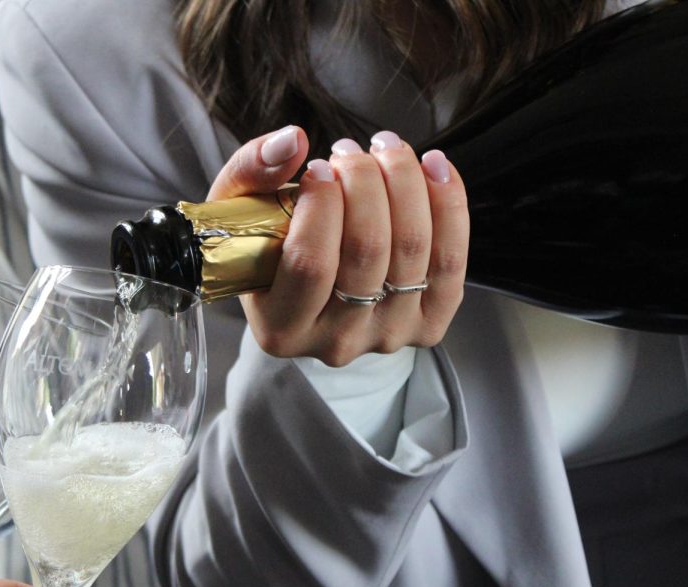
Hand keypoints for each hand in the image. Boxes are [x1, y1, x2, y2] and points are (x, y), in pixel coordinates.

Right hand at [210, 125, 468, 365]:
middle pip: (368, 250)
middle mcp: (336, 343)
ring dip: (404, 180)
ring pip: (412, 248)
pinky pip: (451, 261)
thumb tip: (294, 141)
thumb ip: (250, 171)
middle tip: (348, 151)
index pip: (310, 264)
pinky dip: (449, 205)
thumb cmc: (266, 245)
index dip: (321, 204)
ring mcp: (387, 335)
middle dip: (364, 181)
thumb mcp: (236, 209)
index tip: (318, 167)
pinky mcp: (429, 323)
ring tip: (384, 148)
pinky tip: (433, 166)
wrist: (307, 289)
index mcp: (281, 329)